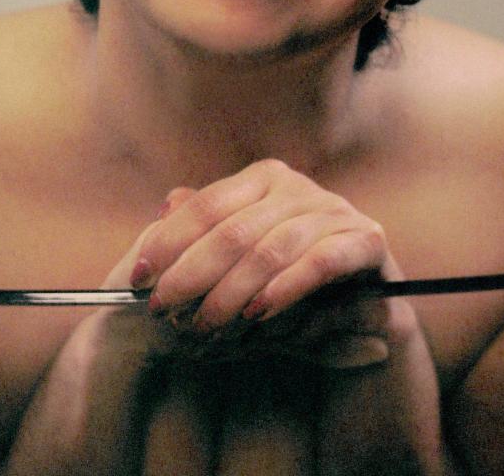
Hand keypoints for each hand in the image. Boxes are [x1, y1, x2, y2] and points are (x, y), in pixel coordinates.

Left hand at [125, 159, 405, 367]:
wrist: (366, 305)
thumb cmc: (290, 279)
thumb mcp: (242, 256)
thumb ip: (207, 231)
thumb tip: (163, 208)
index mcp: (263, 178)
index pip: (206, 205)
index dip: (168, 242)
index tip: (136, 278)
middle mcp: (297, 186)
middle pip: (233, 230)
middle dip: (191, 274)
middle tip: (162, 309)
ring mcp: (333, 210)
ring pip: (271, 249)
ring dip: (231, 293)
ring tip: (204, 324)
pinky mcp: (366, 239)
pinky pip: (320, 262)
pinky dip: (286, 289)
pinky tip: (258, 314)